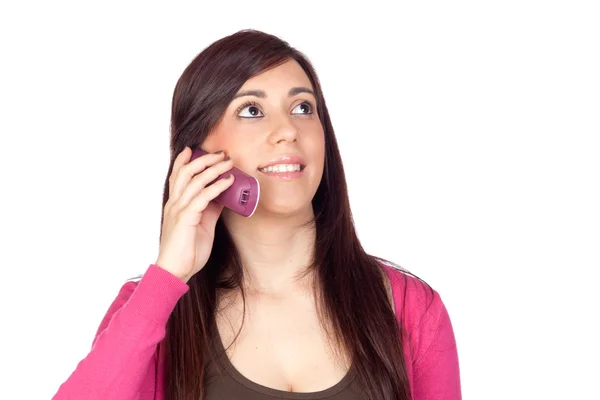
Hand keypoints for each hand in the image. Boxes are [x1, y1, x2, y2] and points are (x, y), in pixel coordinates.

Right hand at [154, 147, 234, 281]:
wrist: (175, 271)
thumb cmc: (188, 251)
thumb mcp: (202, 225)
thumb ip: (209, 209)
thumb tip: (222, 196)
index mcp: (175, 204)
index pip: (177, 176)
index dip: (184, 161)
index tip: (193, 149)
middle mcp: (174, 203)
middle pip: (185, 172)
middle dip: (204, 159)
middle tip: (220, 152)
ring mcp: (178, 210)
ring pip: (195, 181)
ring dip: (213, 169)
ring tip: (228, 162)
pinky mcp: (186, 218)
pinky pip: (203, 197)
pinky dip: (217, 186)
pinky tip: (228, 181)